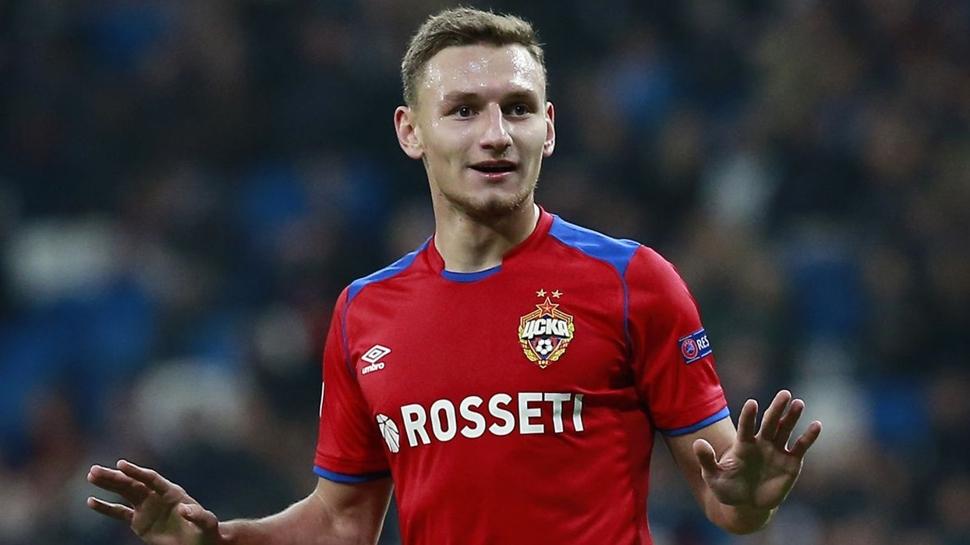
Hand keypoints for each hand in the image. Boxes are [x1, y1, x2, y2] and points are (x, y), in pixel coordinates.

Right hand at [87, 459, 222, 544]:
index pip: (151, 479)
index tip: (121, 464)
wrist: (200, 542)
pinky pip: (119, 513)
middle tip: (94, 470)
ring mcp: (147, 508)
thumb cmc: (206, 531)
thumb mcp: (206, 523)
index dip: (137, 472)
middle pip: (133, 484)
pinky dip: (106, 508)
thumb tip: (184, 509)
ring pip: (124, 493)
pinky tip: (91, 501)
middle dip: (115, 477)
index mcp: (172, 492)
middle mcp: (156, 496)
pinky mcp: (139, 522)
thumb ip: (198, 515)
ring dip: (108, 485)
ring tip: (91, 476)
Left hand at [692, 390, 821, 509]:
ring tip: (798, 403)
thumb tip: (697, 443)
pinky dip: (808, 437)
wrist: (746, 505)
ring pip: (785, 430)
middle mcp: (761, 443)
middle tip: (784, 393)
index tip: (752, 403)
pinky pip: (800, 447)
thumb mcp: (713, 477)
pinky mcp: (791, 462)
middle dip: (776, 409)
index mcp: (743, 444)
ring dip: (792, 417)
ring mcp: (777, 451)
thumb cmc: (727, 488)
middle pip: (769, 422)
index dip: (749, 416)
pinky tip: (816, 425)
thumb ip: (706, 460)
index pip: (746, 426)